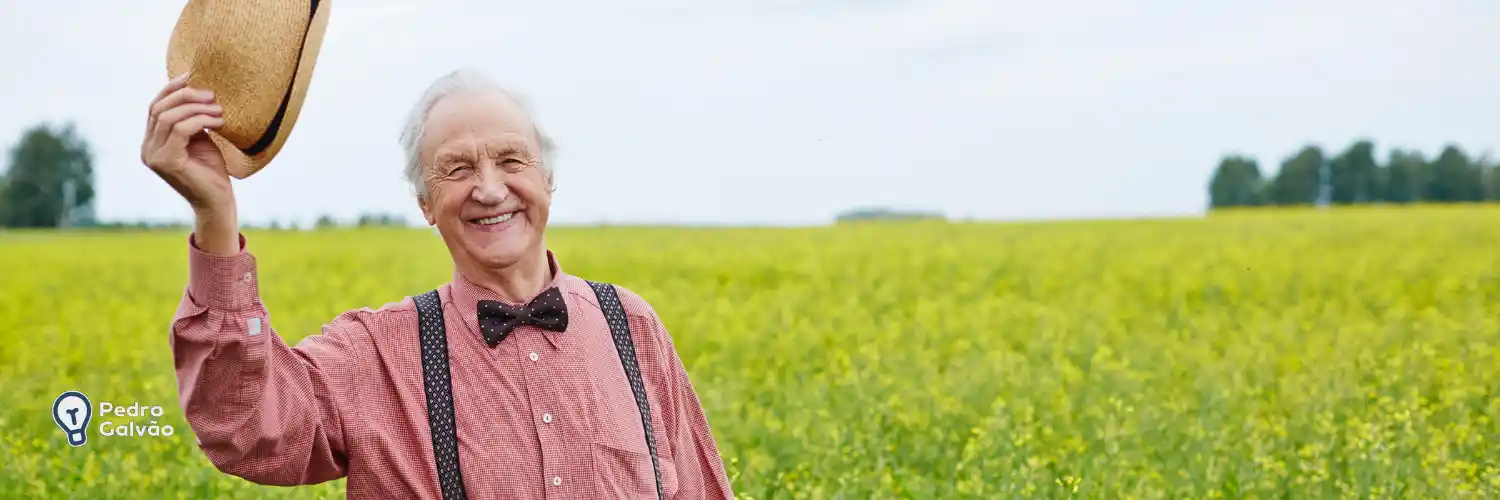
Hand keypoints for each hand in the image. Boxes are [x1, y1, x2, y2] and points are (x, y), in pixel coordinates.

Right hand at [141, 74, 238, 254]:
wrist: (217, 201)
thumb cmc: (211, 171)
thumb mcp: (199, 138)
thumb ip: (190, 120)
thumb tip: (195, 90)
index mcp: (151, 141)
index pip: (155, 106)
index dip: (172, 88)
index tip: (193, 76)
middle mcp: (147, 148)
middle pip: (160, 108)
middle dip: (186, 95)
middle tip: (212, 94)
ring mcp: (153, 156)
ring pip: (169, 117)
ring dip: (196, 108)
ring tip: (219, 109)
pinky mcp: (166, 161)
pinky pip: (180, 130)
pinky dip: (200, 120)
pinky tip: (218, 122)